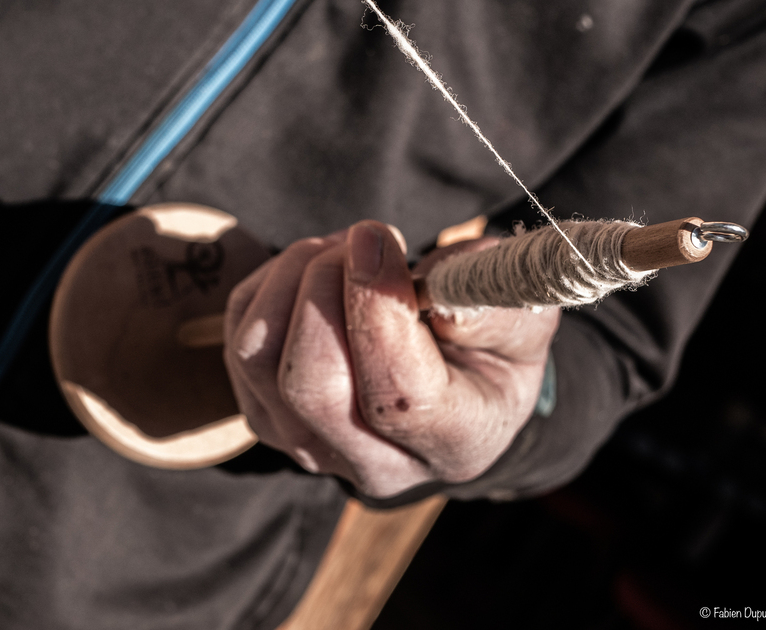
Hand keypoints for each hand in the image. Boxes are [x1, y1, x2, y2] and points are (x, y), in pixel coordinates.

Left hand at [223, 220, 559, 497]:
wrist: (449, 394)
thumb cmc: (489, 354)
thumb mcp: (526, 324)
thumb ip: (496, 304)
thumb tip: (428, 286)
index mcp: (451, 443)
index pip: (397, 396)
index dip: (378, 309)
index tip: (379, 239)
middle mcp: (371, 463)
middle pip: (310, 382)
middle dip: (325, 288)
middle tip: (362, 239)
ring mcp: (306, 445)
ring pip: (259, 356)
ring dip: (292, 278)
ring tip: (341, 249)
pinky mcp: (263, 414)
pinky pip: (239, 336)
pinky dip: (269, 286)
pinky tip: (317, 272)